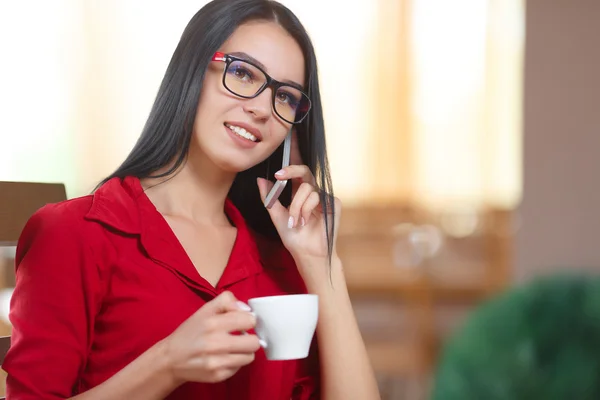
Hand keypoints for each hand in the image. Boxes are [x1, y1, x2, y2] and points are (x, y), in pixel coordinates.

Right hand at [161, 291, 259, 383]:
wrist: (171, 359)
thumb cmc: (191, 332)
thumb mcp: (205, 309)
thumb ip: (226, 301)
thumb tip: (247, 309)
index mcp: (213, 323)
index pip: (249, 320)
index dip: (249, 320)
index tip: (243, 322)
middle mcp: (216, 343)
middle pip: (254, 342)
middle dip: (250, 338)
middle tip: (241, 336)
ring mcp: (217, 362)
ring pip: (250, 356)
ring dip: (244, 351)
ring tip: (234, 347)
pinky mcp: (218, 376)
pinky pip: (239, 367)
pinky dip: (235, 362)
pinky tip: (224, 357)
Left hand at [256, 131, 340, 264]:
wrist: (307, 254)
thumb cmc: (294, 237)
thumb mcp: (276, 216)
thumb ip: (269, 198)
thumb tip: (260, 180)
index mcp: (299, 192)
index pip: (296, 169)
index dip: (294, 153)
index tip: (287, 138)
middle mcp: (312, 191)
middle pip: (303, 171)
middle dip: (290, 170)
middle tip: (279, 175)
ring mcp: (324, 197)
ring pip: (307, 189)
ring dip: (297, 206)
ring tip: (296, 222)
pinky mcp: (333, 203)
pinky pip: (317, 198)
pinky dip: (307, 210)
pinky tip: (306, 222)